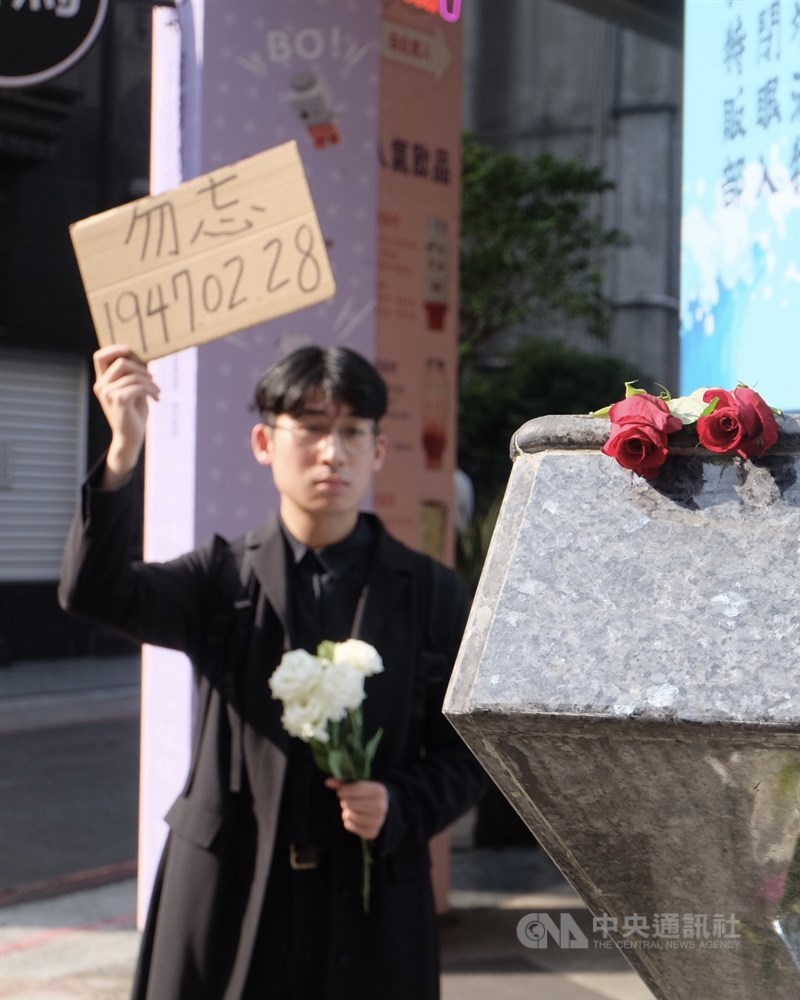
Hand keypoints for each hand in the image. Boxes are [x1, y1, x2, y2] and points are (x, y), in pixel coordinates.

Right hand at [92, 345, 159, 486]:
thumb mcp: (132, 391)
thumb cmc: (133, 414)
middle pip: (122, 362)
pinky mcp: (119, 400)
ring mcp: (108, 393)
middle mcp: (101, 386)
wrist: (130, 438)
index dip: (114, 349)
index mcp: (102, 383)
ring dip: (151, 383)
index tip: (130, 351)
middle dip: (142, 369)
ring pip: (134, 375)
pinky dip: (152, 390)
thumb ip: (131, 375)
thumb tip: (136, 355)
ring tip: (158, 392)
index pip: (100, 357)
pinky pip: (139, 386)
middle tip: (153, 380)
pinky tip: (157, 398)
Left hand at [325, 778, 388, 840]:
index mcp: (379, 791)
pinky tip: (352, 818)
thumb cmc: (368, 794)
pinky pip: (352, 827)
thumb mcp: (359, 785)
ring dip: (346, 813)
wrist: (384, 808)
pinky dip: (349, 823)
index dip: (344, 790)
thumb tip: (328, 782)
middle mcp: (381, 806)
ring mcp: (378, 821)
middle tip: (346, 801)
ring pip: (351, 816)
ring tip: (349, 810)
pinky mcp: (373, 833)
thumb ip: (344, 783)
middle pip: (351, 804)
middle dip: (345, 802)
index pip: (355, 789)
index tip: (340, 792)